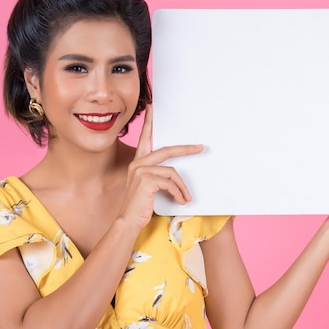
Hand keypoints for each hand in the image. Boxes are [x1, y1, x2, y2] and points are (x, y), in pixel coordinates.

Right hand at [118, 104, 202, 228]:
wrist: (128, 221)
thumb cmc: (139, 207)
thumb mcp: (150, 188)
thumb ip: (159, 177)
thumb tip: (175, 174)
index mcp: (138, 162)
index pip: (145, 137)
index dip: (149, 122)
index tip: (152, 108)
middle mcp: (138, 163)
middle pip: (167, 150)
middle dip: (186, 148)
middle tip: (200, 147)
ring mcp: (141, 170)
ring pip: (172, 172)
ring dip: (182, 187)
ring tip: (186, 198)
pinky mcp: (147, 179)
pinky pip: (171, 182)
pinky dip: (179, 192)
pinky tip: (180, 201)